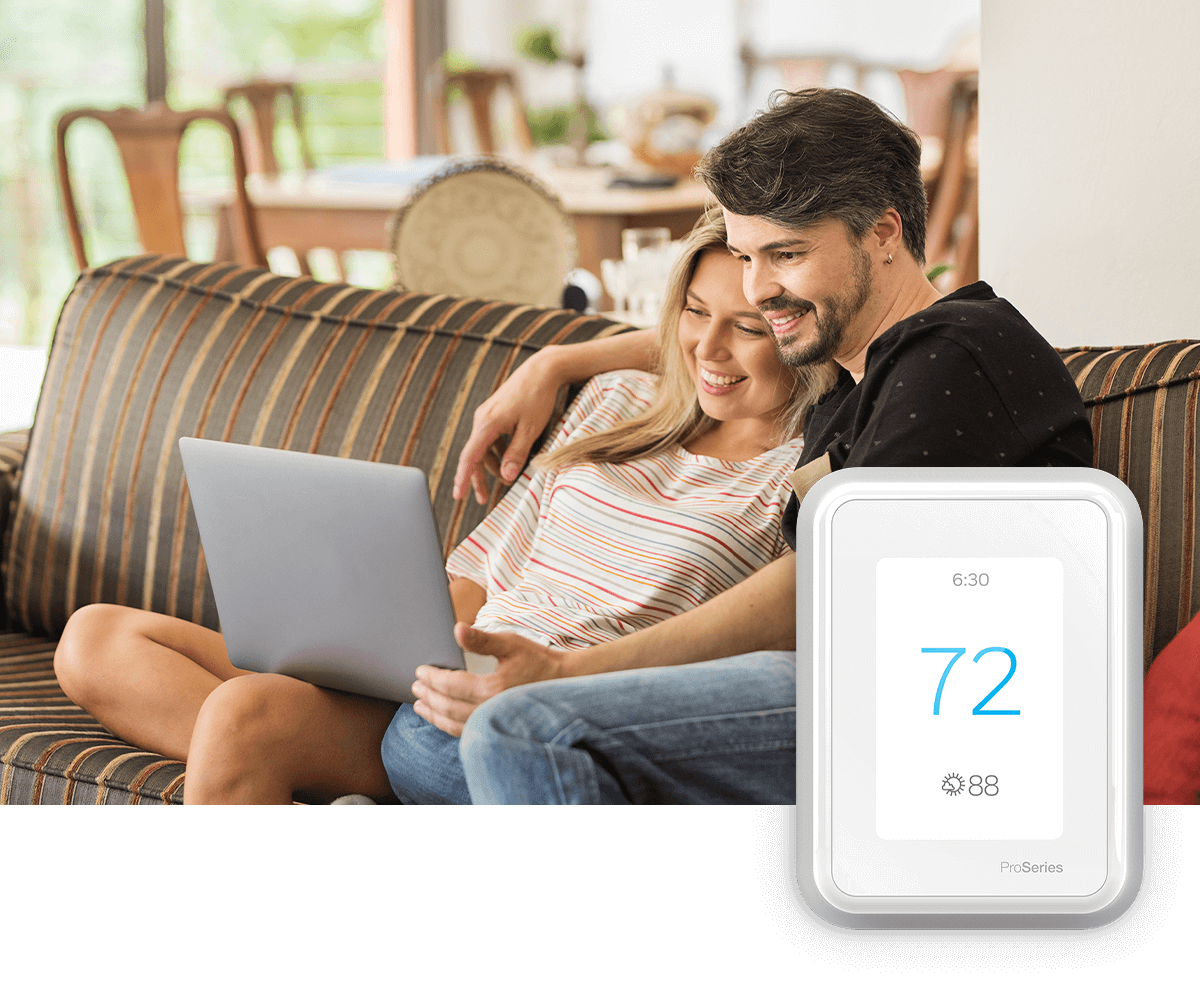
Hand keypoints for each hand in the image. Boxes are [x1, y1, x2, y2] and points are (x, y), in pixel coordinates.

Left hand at [410, 623, 569, 736]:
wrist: (563, 683)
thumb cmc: (537, 660)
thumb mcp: (511, 643)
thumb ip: (481, 640)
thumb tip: (457, 629)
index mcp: (492, 688)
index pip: (451, 685)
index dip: (432, 677)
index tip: (420, 670)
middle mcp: (491, 710)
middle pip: (448, 706)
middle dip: (428, 696)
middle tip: (415, 686)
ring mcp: (494, 723)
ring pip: (454, 724)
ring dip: (434, 714)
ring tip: (420, 705)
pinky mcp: (497, 728)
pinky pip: (466, 731)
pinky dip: (448, 725)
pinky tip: (441, 717)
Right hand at [453, 350, 562, 503]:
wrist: (542, 370)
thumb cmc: (537, 397)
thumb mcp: (530, 429)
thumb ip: (516, 453)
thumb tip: (505, 476)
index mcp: (487, 424)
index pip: (470, 457)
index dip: (463, 478)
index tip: (458, 495)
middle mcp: (482, 419)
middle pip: (475, 455)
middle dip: (478, 478)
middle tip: (483, 499)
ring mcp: (488, 416)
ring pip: (483, 448)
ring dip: (492, 465)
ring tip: (505, 479)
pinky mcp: (495, 414)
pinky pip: (491, 438)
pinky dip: (498, 452)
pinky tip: (510, 459)